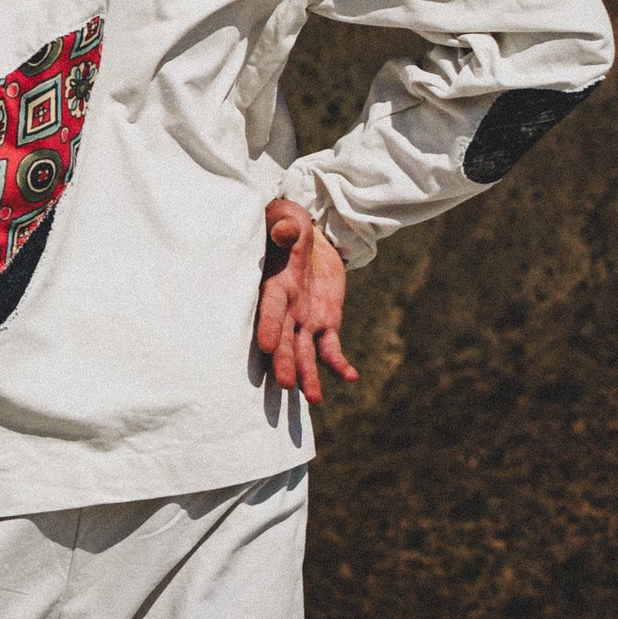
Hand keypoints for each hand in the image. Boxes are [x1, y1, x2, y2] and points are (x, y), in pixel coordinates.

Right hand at [255, 198, 359, 403]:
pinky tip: (351, 377)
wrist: (309, 239)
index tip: (266, 346)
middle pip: (284, 339)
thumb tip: (286, 231)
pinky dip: (339, 364)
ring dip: (308, 375)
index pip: (270, 307)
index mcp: (276, 284)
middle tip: (286, 384)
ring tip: (314, 399)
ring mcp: (306, 321)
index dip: (268, 325)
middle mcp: (288, 309)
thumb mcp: (287, 219)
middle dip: (285, 361)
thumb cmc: (289, 224)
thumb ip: (286, 226)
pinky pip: (332, 349)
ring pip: (305, 353)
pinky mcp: (326, 325)